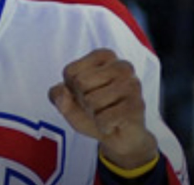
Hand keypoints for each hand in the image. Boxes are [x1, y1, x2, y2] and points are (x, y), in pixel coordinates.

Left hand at [49, 49, 157, 169]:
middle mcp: (121, 66)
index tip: (86, 93)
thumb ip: (56, 95)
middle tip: (98, 106)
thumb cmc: (93, 112)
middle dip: (83, 101)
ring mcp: (132, 84)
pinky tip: (114, 123)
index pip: (70, 72)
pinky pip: (104, 118)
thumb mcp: (66, 103)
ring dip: (94, 114)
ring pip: (92, 100)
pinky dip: (103, 125)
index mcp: (103, 56)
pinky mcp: (137, 105)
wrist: (118, 137)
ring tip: (107, 113)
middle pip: (80, 82)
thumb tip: (63, 92)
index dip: (71, 89)